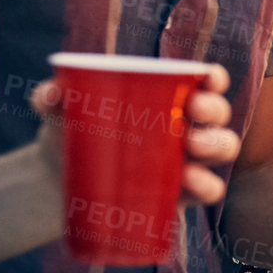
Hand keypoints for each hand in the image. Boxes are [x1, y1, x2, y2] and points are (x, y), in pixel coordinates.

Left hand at [32, 64, 238, 206]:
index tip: (206, 78)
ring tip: (191, 149)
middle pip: (218, 114)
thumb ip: (49, 97)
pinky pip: (209, 191)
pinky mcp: (180, 194)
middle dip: (213, 110)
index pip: (206, 83)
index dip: (215, 77)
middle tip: (191, 112)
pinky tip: (189, 182)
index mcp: (169, 98)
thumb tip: (52, 94)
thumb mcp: (57, 111)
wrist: (55, 182)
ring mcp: (188, 161)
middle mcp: (187, 126)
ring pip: (223, 148)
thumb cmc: (68, 133)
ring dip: (217, 144)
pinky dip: (207, 186)